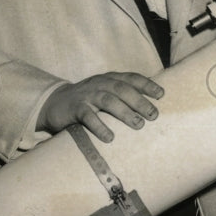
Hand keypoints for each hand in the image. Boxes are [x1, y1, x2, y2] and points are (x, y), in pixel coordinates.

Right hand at [37, 72, 164, 143]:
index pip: (131, 78)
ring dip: (125, 112)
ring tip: (139, 124)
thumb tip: (152, 107)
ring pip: (108, 100)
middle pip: (122, 89)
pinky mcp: (75, 109)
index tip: (161, 94)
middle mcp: (100, 84)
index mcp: (110, 79)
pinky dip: (100, 126)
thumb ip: (124, 96)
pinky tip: (110, 137)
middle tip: (153, 115)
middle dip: (139, 101)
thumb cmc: (89, 100)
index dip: (147, 84)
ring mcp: (87, 95)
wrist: (54, 103)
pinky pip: (88, 117)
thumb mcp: (106, 92)